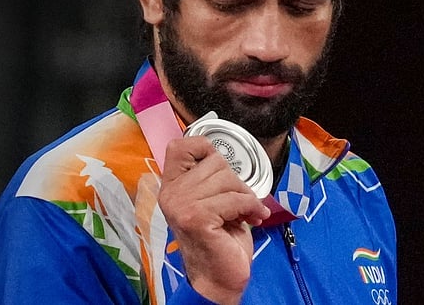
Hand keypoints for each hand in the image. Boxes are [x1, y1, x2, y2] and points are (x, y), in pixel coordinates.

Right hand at [158, 136, 271, 304]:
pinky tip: (252, 219)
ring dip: (245, 197)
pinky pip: (235, 199)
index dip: (206, 149)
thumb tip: (224, 155)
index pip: (181, 146)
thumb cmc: (220, 239)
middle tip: (239, 203)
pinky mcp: (196, 218)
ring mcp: (181, 205)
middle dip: (236, 182)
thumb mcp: (212, 201)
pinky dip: (251, 208)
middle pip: (215, 162)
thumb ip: (210, 179)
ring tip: (244, 214)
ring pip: (228, 179)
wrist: (219, 278)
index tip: (223, 171)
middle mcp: (171, 194)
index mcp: (171, 186)